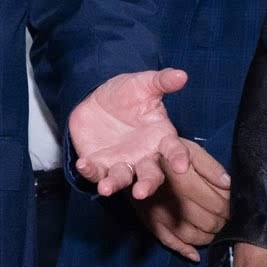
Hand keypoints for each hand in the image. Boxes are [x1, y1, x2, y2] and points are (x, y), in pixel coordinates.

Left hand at [70, 68, 191, 198]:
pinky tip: (84, 165)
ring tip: (106, 188)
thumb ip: (162, 82)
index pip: (173, 151)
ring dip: (114, 184)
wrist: (96, 99)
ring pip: (122, 178)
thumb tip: (181, 75)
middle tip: (142, 191)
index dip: (179, 159)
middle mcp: (144, 155)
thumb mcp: (143, 84)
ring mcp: (122, 162)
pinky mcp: (100, 164)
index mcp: (160, 138)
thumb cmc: (126, 94)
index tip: (182, 167)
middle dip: (147, 184)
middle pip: (150, 175)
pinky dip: (90, 171)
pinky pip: (95, 172)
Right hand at [129, 140, 228, 261]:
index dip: (227, 207)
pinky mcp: (146, 219)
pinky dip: (184, 250)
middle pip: (203, 219)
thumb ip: (209, 165)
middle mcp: (165, 194)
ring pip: (187, 233)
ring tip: (217, 230)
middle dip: (220, 222)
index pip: (213, 201)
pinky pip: (167, 240)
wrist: (129, 153)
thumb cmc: (163, 148)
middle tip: (229, 219)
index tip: (234, 207)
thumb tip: (229, 185)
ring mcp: (154, 210)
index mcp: (177, 173)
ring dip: (207, 237)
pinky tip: (195, 254)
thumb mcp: (189, 147)